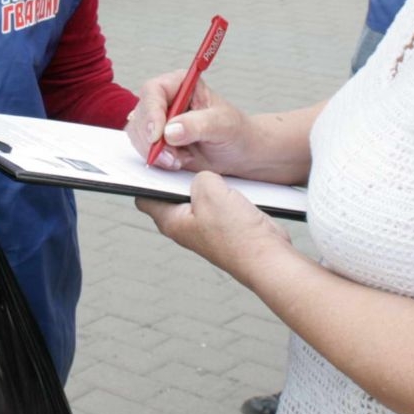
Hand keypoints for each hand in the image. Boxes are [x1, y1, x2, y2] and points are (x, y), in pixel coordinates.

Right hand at [125, 72, 261, 175]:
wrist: (240, 152)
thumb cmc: (236, 131)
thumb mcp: (222, 125)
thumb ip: (197, 125)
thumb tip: (170, 130)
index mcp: (181, 83)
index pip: (153, 91)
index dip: (151, 113)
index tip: (157, 135)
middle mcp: (166, 99)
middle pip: (141, 114)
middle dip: (152, 140)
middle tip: (171, 156)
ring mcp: (159, 120)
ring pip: (138, 134)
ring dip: (155, 152)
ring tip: (180, 159)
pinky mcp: (157, 140)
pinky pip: (143, 148)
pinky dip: (158, 159)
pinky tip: (178, 160)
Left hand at [136, 171, 293, 275]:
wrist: (269, 257)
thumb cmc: (237, 235)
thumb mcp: (210, 191)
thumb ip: (199, 176)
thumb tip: (203, 176)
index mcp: (171, 221)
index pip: (145, 196)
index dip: (145, 176)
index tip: (152, 158)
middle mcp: (185, 226)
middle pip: (173, 191)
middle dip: (180, 173)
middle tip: (187, 157)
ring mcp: (205, 226)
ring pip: (199, 194)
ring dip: (207, 182)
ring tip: (213, 172)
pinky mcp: (224, 224)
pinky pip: (219, 200)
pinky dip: (224, 190)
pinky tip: (232, 184)